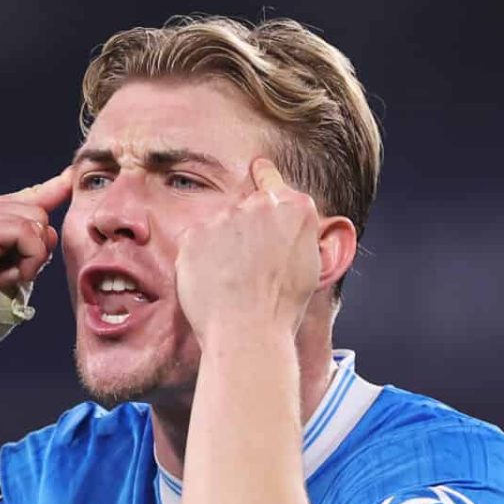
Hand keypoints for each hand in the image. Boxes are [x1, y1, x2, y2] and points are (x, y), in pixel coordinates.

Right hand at [0, 167, 75, 297]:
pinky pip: (26, 232)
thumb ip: (30, 240)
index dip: (52, 191)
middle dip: (36, 252)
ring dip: (30, 261)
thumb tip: (57, 208)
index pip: (24, 198)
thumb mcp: (14, 269)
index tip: (69, 178)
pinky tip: (2, 281)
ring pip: (36, 221)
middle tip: (5, 279)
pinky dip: (28, 262)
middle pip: (37, 211)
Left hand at [174, 159, 322, 344]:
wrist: (248, 332)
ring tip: (229, 282)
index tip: (258, 172)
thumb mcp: (309, 266)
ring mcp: (226, 217)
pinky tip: (211, 283)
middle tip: (244, 266)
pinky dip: (199, 259)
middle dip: (242, 229)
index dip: (264, 178)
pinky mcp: (195, 232)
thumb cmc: (282, 309)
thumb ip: (297, 235)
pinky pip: (195, 242)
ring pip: (218, 226)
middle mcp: (261, 205)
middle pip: (244, 207)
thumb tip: (287, 228)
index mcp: (296, 209)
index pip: (272, 179)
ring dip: (219, 246)